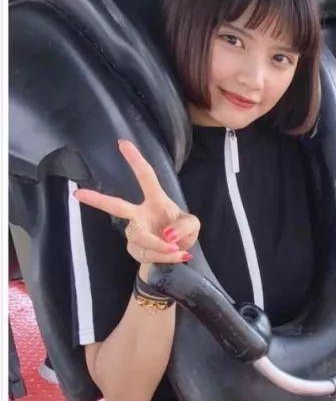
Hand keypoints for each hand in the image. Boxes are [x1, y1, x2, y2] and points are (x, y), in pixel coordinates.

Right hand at [73, 140, 200, 275]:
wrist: (176, 254)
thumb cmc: (181, 231)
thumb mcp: (192, 225)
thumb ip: (184, 227)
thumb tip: (166, 235)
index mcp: (155, 201)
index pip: (146, 177)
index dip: (136, 160)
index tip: (122, 143)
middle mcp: (139, 214)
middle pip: (117, 207)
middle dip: (98, 200)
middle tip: (78, 193)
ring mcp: (134, 232)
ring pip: (143, 239)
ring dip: (164, 248)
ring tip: (178, 251)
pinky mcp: (134, 249)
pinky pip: (147, 254)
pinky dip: (164, 257)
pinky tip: (174, 257)